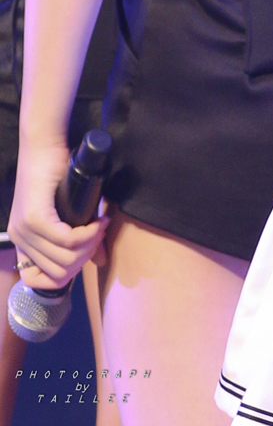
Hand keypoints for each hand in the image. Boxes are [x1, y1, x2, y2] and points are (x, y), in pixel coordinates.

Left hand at [9, 142, 108, 290]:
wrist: (44, 144)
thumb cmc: (55, 172)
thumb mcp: (67, 211)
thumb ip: (78, 239)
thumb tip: (101, 261)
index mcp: (21, 241)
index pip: (38, 281)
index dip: (68, 273)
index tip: (85, 251)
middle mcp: (19, 239)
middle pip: (60, 272)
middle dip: (86, 257)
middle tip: (99, 235)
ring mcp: (25, 230)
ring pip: (65, 258)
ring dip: (90, 245)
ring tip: (100, 226)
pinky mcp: (36, 217)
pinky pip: (67, 240)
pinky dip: (88, 234)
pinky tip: (97, 222)